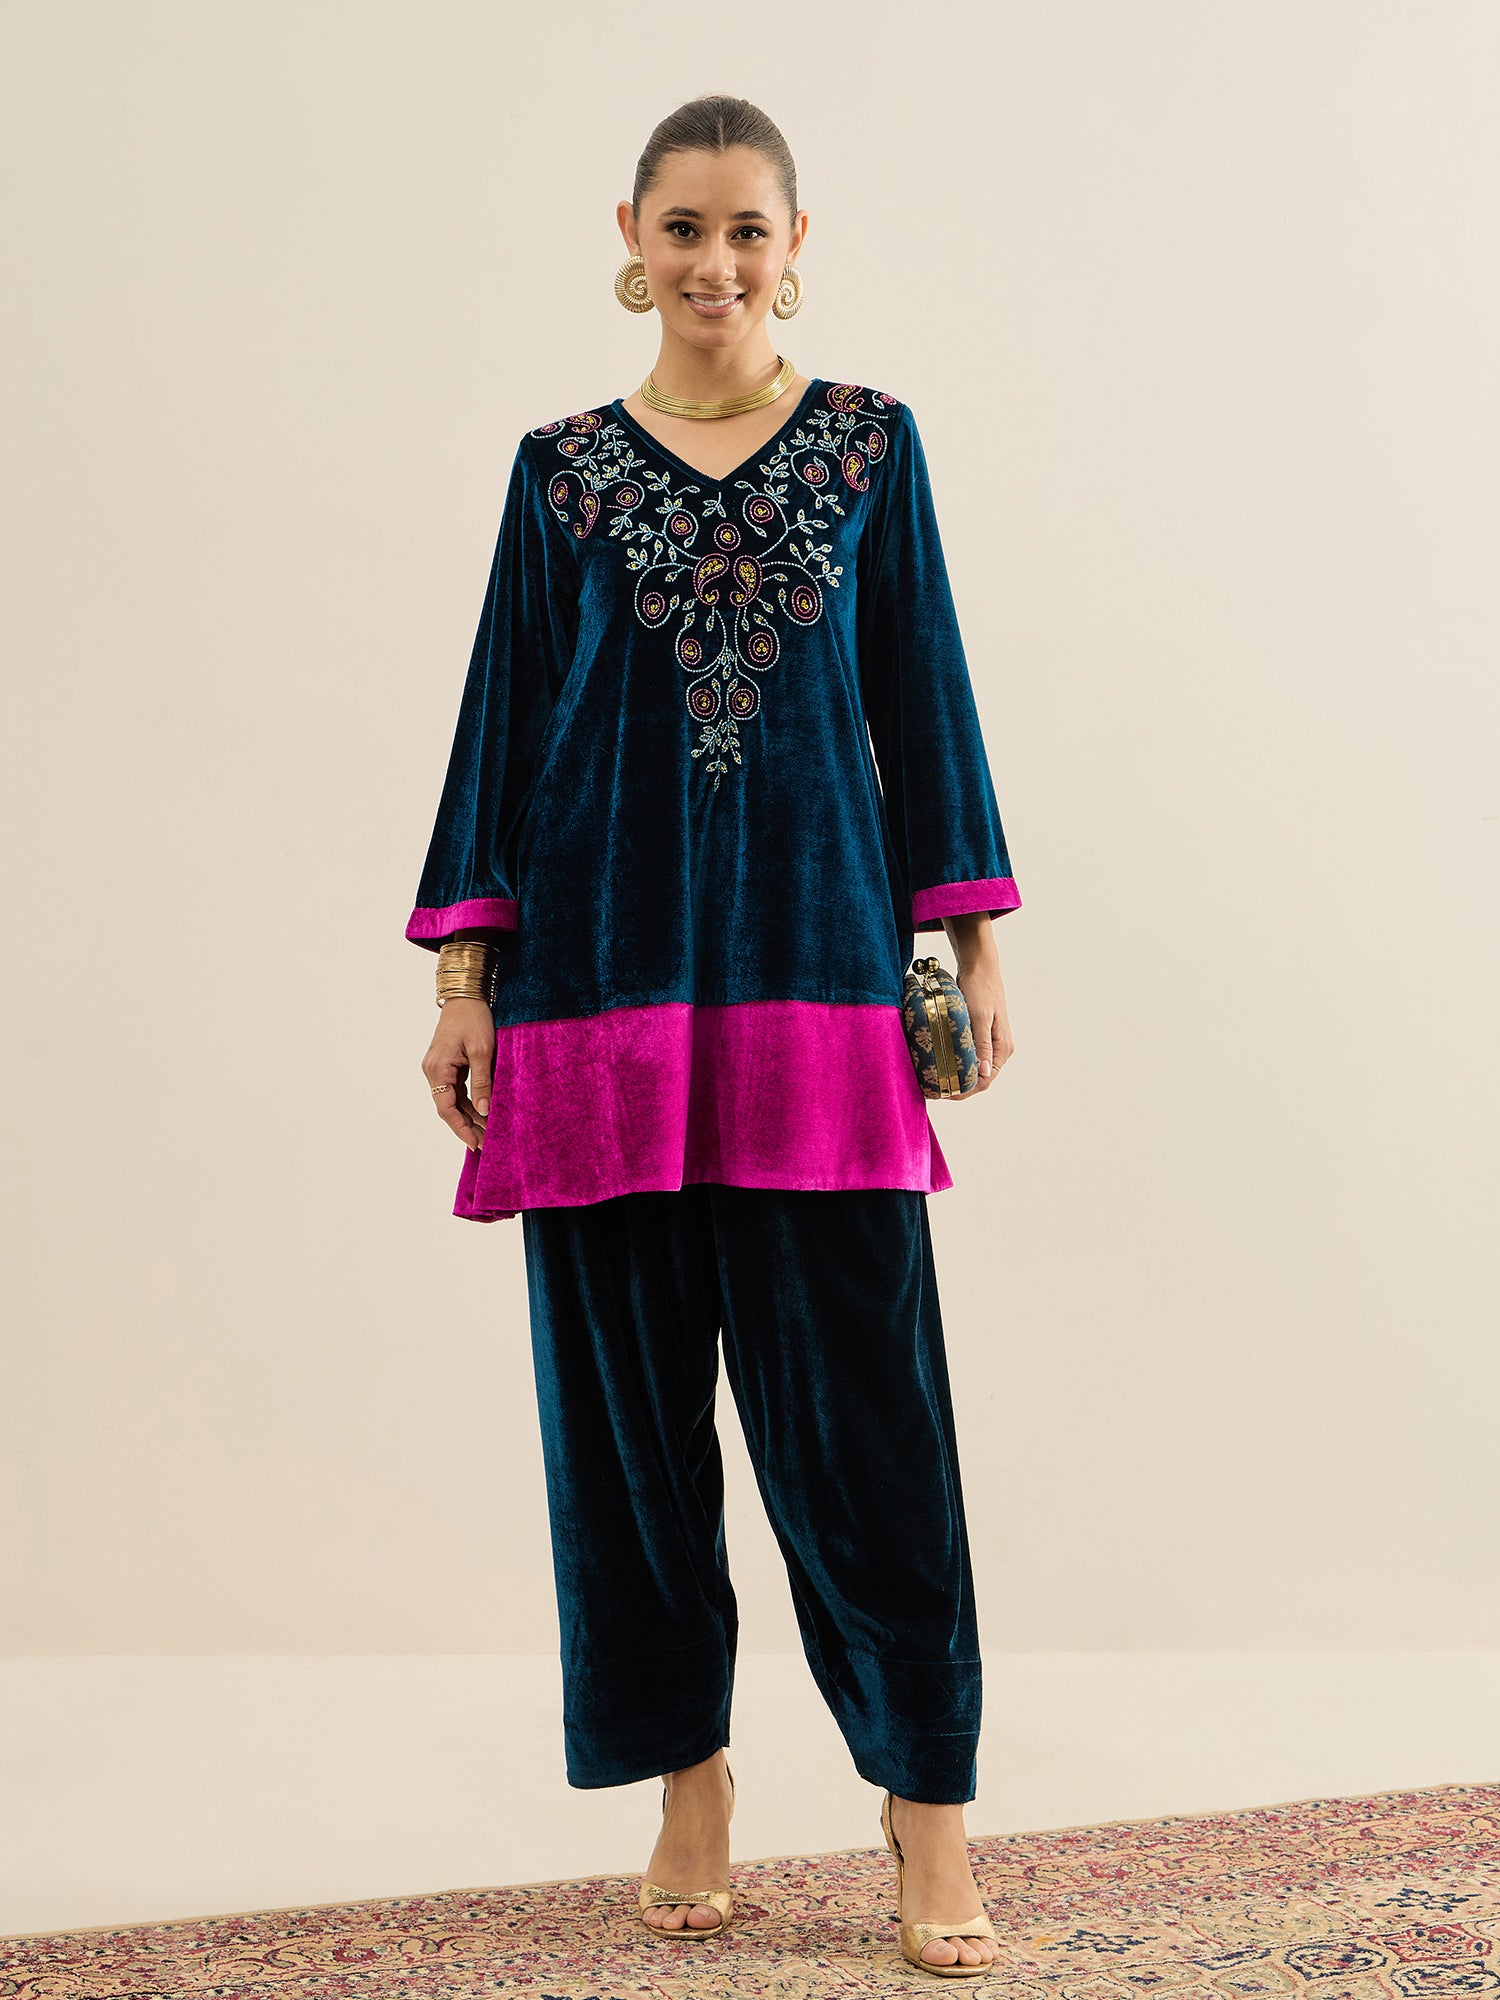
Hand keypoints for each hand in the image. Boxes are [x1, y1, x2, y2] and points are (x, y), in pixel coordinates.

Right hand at [421, 997, 494, 1148]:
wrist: (466, 995)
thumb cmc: (474, 1018)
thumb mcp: (483, 1051)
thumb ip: (482, 1083)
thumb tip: (485, 1111)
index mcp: (438, 1069)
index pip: (447, 1109)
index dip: (461, 1128)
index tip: (475, 1144)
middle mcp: (433, 1070)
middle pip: (449, 1107)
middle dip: (467, 1126)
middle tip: (485, 1143)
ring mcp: (438, 1067)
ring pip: (453, 1100)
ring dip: (469, 1115)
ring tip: (487, 1131)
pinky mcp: (446, 1063)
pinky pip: (456, 1089)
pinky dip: (469, 1101)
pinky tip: (482, 1112)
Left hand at [942, 913, 1013, 1097]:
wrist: (978, 967)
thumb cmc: (980, 989)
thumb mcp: (980, 1017)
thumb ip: (982, 1044)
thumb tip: (985, 1073)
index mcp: (1002, 1047)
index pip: (986, 1080)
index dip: (966, 1091)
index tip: (944, 1093)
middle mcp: (998, 1048)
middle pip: (979, 1077)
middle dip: (959, 1086)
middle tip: (934, 1090)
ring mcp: (989, 1042)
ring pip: (973, 1068)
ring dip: (956, 1075)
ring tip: (935, 1080)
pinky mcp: (978, 1035)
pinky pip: (968, 1056)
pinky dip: (956, 1062)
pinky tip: (940, 1063)